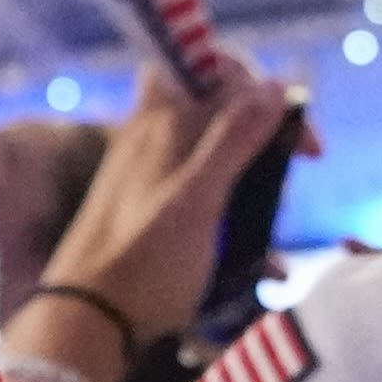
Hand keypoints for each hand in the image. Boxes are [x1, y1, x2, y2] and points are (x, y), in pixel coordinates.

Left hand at [25, 52, 307, 348]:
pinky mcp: (152, 207)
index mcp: (164, 120)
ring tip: (277, 213)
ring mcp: (150, 170)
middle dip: (263, 128)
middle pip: (218, 104)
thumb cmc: (145, 259)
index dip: (260, 83)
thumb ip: (233, 138)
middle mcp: (154, 134)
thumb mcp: (198, 198)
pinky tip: (263, 262)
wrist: (87, 317)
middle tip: (294, 164)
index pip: (215, 64)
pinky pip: (203, 190)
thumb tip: (274, 84)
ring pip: (213, 148)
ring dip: (253, 173)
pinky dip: (235, 211)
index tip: (294, 130)